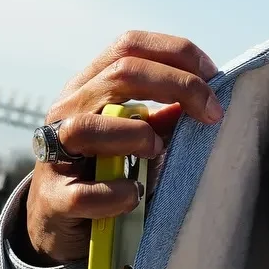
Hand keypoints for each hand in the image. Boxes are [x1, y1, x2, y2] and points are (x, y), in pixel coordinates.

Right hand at [23, 33, 221, 264]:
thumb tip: (207, 100)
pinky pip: (87, 192)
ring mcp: (54, 153)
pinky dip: (120, 194)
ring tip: (157, 153)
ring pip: (87, 126)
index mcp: (89, 87)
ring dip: (137, 136)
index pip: (129, 46)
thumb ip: (163, 118)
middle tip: (213, 114)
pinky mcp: (54, 198)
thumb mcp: (134, 137)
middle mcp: (67, 110)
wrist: (59, 222)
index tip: (214, 77)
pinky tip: (136, 194)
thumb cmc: (105, 172)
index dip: (177, 54)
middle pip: (121, 74)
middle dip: (179, 86)